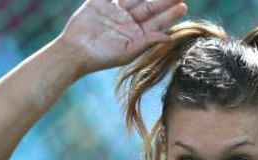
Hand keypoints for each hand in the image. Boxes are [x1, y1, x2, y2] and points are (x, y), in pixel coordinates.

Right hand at [59, 0, 187, 72]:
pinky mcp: (100, 2)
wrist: (74, 51)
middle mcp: (128, 21)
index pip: (157, 22)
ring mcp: (115, 10)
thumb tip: (169, 38)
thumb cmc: (101, 57)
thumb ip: (147, 42)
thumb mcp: (127, 52)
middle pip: (150, 6)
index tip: (183, 5)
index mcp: (136, 34)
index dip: (170, 14)